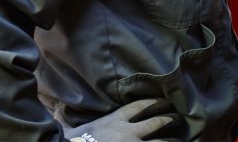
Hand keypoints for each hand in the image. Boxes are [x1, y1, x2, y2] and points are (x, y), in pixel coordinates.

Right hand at [64, 98, 180, 141]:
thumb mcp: (69, 129)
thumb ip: (66, 118)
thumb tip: (56, 109)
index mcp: (114, 120)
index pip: (140, 105)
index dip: (154, 101)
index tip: (163, 100)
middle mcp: (129, 132)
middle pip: (156, 121)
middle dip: (169, 118)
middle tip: (179, 117)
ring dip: (173, 140)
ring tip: (182, 139)